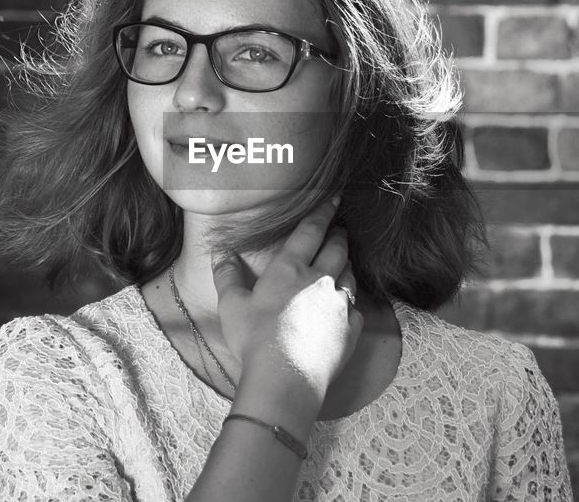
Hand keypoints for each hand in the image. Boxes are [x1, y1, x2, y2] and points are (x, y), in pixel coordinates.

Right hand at [211, 195, 362, 406]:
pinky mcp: (352, 328)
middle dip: (339, 235)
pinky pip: (356, 308)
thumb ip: (227, 277)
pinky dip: (352, 302)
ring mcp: (340, 304)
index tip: (335, 198)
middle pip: (337, 248)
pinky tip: (346, 306)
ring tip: (343, 263)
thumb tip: (222, 256)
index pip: (311, 231)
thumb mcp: (232, 306)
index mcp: (290, 269)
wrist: (285, 378)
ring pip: (350, 275)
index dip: (324, 212)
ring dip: (347, 265)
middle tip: (340, 229)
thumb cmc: (254, 340)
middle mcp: (320, 280)